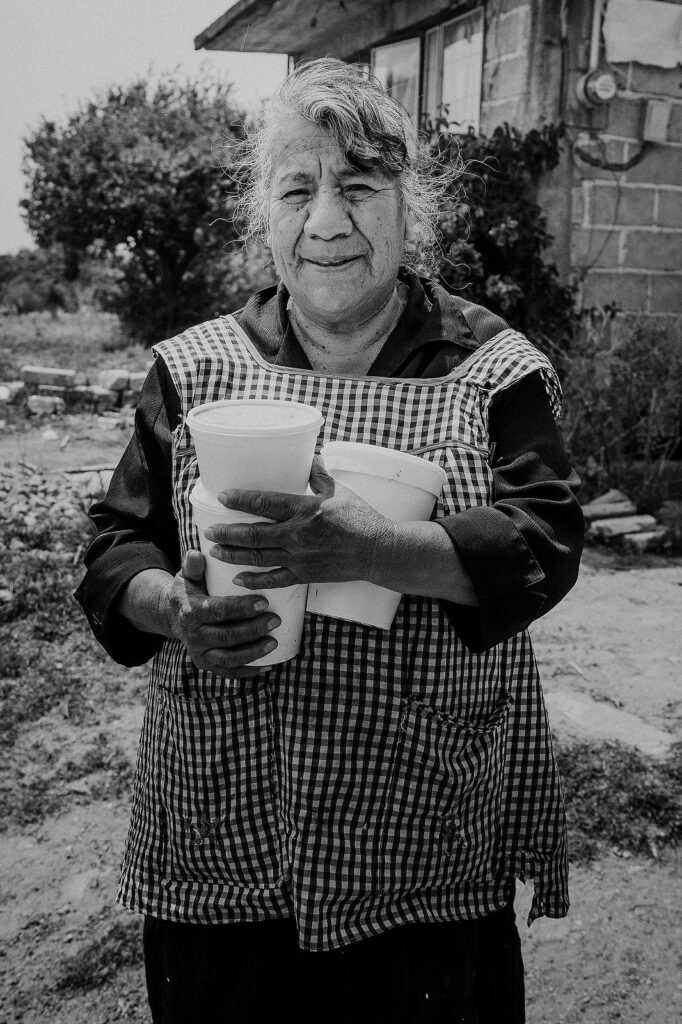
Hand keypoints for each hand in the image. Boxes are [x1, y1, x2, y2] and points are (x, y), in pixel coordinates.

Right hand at [166, 550, 281, 675]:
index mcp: (191, 612)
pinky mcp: (208, 665)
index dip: (241, 608)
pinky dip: (249, 671)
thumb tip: (196, 553)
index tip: (263, 601)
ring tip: (274, 641)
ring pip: (229, 658)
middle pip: (226, 636)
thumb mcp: (186, 576)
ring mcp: (201, 653)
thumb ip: (193, 565)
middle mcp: (194, 636)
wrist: (172, 615)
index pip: (218, 611)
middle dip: (253, 629)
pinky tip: (268, 666)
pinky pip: (229, 672)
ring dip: (253, 652)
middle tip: (275, 620)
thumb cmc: (188, 591)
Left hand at [203, 456, 394, 590]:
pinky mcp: (304, 574)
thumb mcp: (340, 491)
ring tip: (216, 550)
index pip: (265, 502)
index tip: (223, 497)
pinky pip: (274, 579)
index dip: (240, 499)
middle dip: (228, 532)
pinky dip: (254, 580)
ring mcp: (299, 558)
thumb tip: (310, 456)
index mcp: (304, 510)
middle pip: (253, 534)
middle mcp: (297, 535)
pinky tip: (238, 578)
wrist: (378, 551)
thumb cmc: (361, 518)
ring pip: (258, 557)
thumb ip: (319, 476)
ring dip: (233, 554)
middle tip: (209, 530)